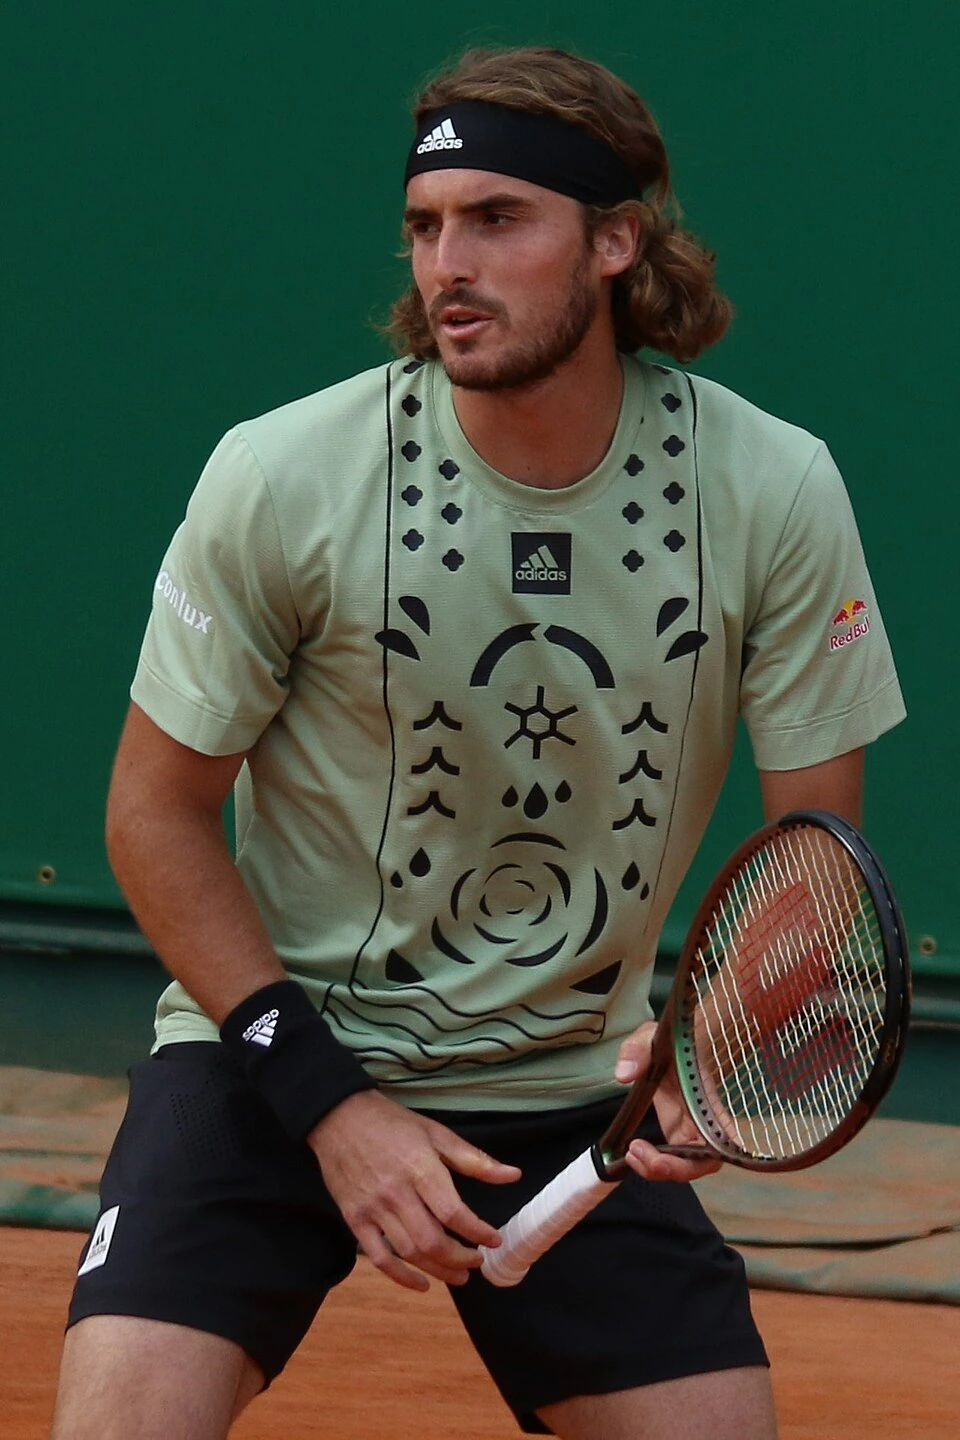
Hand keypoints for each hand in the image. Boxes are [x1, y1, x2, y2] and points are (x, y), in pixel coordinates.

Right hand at [308, 1089, 521, 1291]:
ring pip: (409, 1253)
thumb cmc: (392, 1123)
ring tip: (459, 1275)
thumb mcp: (436, 1133)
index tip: (493, 1239)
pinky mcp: (354, 1219)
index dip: (477, 1231)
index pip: (452, 1212)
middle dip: (460, 1258)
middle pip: (432, 1240)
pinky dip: (401, 1277)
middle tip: (476, 1261)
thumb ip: (474, 1160)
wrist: (339, 1118)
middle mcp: (396, 1193)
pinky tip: (421, 1283)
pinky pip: (379, 1258)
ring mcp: (373, 1209)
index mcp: (420, 1168)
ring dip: (439, 1270)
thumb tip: (513, 1175)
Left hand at [614, 1022, 721, 1183]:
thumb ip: (637, 1050)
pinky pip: (671, 1156)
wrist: (682, 1037)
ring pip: (687, 1165)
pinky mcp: (677, 1129)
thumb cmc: (676, 1037)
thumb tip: (625, 1074)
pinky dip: (652, 1160)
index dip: (703, 1156)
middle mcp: (705, 1120)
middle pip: (703, 1163)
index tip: (669, 1150)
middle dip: (671, 1169)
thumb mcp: (652, 1035)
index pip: (721, 1139)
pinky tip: (632, 1150)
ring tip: (631, 1153)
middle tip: (636, 1153)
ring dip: (658, 1168)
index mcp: (708, 1099)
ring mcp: (691, 1127)